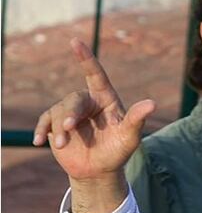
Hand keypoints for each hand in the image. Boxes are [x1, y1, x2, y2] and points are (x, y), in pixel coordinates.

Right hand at [33, 38, 153, 184]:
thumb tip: (152, 103)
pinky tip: (38, 141)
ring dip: (59, 129)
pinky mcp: (55, 124)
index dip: (86, 58)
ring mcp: (69, 113)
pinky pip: (45, 122)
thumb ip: (137, 120)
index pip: (96, 75)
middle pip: (73, 100)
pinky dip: (41, 130)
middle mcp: (87, 102)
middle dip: (69, 113)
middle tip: (68, 128)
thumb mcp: (130, 138)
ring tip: (62, 145)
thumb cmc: (118, 152)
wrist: (99, 171)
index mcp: (106, 99)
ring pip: (58, 112)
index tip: (75, 42)